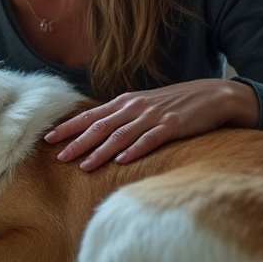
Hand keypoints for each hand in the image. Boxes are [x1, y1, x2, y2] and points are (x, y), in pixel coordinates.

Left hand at [46, 79, 257, 171]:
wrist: (213, 95)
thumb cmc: (176, 104)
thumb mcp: (145, 106)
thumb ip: (123, 117)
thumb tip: (99, 131)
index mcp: (126, 102)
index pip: (91, 115)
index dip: (69, 127)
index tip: (49, 138)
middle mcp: (135, 107)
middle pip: (100, 126)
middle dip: (77, 142)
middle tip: (58, 157)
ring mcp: (153, 116)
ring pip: (120, 135)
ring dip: (100, 151)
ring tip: (84, 165)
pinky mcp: (172, 126)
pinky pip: (149, 139)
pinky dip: (134, 150)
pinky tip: (122, 161)